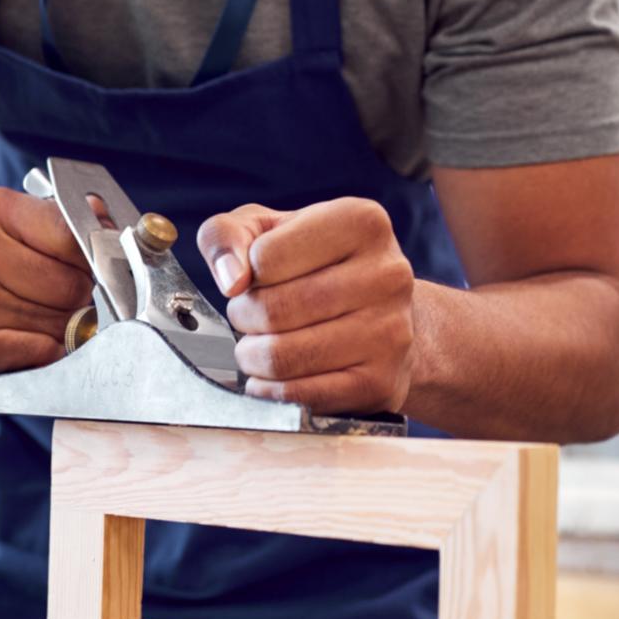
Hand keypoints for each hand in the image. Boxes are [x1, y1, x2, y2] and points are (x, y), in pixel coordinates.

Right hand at [0, 187, 92, 376]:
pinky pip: (42, 351)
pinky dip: (48, 351)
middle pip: (72, 285)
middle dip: (78, 296)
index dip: (92, 258)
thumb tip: (104, 218)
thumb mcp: (16, 222)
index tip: (88, 266)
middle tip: (57, 297)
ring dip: (64, 326)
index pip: (75, 236)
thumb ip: (64, 220)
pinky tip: (30, 340)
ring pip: (61, 322)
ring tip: (37, 317)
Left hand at [197, 198, 416, 414]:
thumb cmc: (318, 265)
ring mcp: (390, 331)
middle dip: (244, 318)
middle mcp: (388, 273)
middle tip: (251, 318)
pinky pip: (300, 396)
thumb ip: (227, 234)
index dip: (246, 274)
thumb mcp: (269, 230)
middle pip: (273, 310)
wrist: (384, 316)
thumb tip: (231, 278)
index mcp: (362, 222)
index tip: (258, 279)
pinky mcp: (381, 382)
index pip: (266, 258)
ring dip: (253, 357)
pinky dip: (270, 391)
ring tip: (261, 346)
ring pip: (282, 357)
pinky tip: (273, 378)